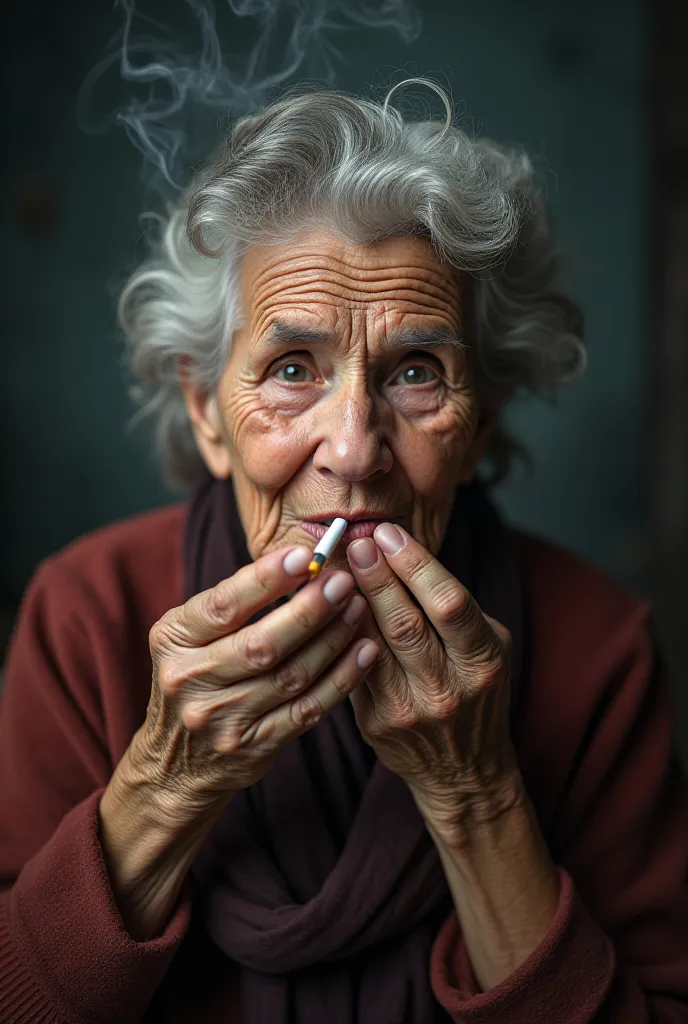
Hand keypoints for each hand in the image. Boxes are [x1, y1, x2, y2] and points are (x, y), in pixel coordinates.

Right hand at [131, 545, 378, 815]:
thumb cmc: (197, 677)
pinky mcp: (253, 747)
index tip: (304, 556)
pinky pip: (308, 708)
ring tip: (358, 608)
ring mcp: (221, 719)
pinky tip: (364, 652)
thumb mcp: (191, 636)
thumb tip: (302, 561)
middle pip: (261, 644)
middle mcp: (190, 680)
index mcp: (173, 639)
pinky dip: (341, 678)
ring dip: (332, 639)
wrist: (177, 763)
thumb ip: (235, 604)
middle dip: (309, 611)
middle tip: (343, 582)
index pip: (223, 606)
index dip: (265, 580)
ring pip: (291, 675)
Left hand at [347, 524, 519, 834]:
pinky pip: (351, 666)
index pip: (449, 604)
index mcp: (482, 662)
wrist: (463, 770)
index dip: (416, 564)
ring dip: (350, 599)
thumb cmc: (475, 690)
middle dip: (376, 575)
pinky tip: (326, 603)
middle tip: (354, 539)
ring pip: (370, 644)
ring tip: (335, 564)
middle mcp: (447, 689)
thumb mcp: (486, 646)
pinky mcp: (374, 722)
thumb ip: (452, 607)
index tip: (389, 533)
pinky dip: (339, 631)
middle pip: (404, 622)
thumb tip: (401, 551)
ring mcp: (407, 710)